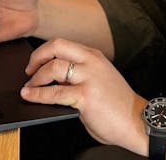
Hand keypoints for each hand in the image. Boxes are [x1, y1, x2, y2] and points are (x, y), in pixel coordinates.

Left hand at [20, 38, 147, 154]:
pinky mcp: (85, 96)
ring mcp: (89, 78)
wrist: (137, 121)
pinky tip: (31, 96)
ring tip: (30, 87)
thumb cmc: (118, 105)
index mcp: (95, 56)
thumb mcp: (99, 80)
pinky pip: (55, 92)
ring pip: (53, 67)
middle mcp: (92, 62)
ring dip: (36, 77)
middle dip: (37, 57)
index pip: (63, 44)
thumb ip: (79, 75)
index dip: (44, 51)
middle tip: (29, 70)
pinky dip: (38, 94)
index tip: (35, 62)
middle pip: (56, 46)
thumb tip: (54, 79)